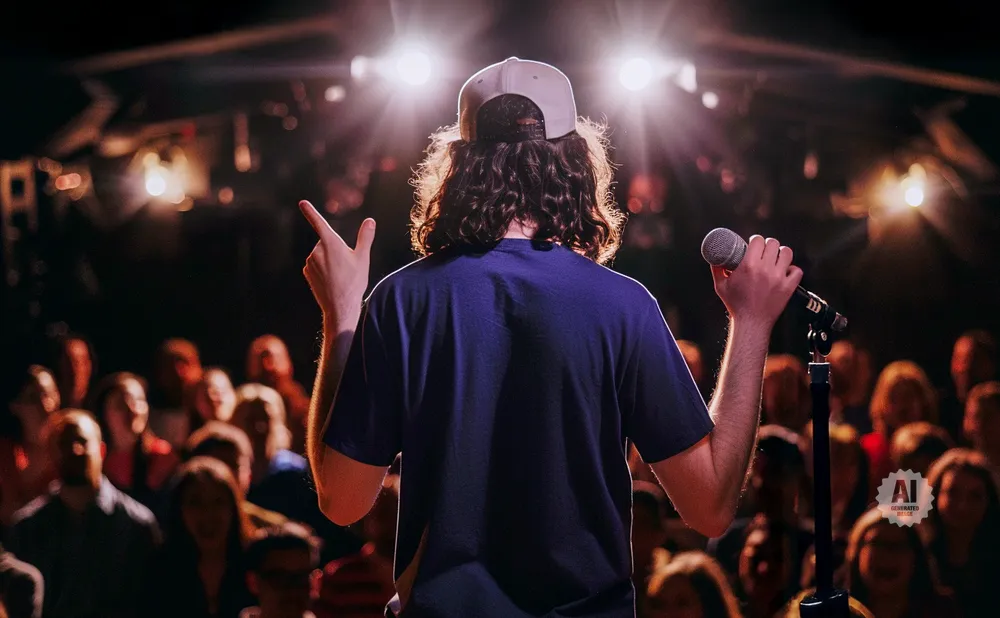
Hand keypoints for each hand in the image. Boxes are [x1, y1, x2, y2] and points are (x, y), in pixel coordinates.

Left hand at [299, 200, 375, 321]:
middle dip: (335, 250)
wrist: (340, 306)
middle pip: (326, 242)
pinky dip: (323, 270)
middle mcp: (316, 250)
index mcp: (330, 243)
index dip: (310, 211)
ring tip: (340, 276)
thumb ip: (365, 237)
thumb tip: (370, 221)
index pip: (318, 222)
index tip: (302, 203)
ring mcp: (310, 262)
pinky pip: (315, 265)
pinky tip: (332, 280)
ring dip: (329, 260)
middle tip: (347, 266)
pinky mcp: (307, 273)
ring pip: (321, 254)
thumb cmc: (354, 282)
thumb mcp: (363, 258)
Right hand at [710, 235, 802, 328]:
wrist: (751, 323)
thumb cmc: (735, 305)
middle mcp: (765, 269)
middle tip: (765, 250)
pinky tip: (785, 272)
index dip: (756, 239)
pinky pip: (797, 270)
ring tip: (777, 258)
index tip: (754, 243)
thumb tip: (715, 258)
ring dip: (782, 253)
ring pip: (787, 253)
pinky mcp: (788, 287)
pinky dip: (792, 269)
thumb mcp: (720, 286)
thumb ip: (717, 270)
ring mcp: (778, 278)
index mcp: (748, 266)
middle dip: (768, 244)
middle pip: (773, 243)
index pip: (758, 240)